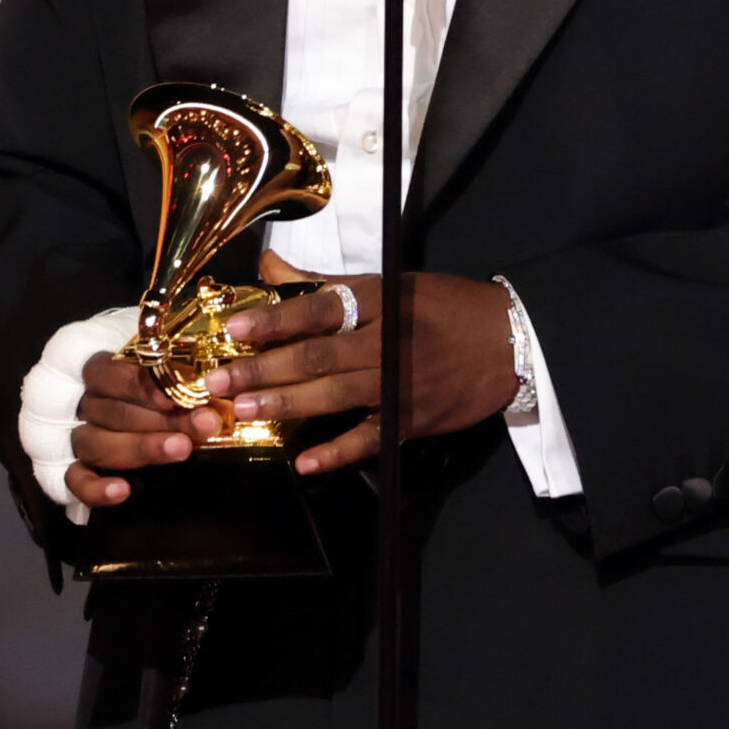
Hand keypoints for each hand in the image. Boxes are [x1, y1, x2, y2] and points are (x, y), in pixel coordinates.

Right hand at [64, 352, 227, 511]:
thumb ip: (176, 373)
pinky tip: (124, 491)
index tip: (178, 395)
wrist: (126, 414)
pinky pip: (75, 481)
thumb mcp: (161, 371)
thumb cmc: (150, 388)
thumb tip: (217, 377)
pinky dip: (96, 488)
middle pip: (115, 412)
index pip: (109, 373)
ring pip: (98, 444)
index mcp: (97, 372)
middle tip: (204, 424)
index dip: (142, 385)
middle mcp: (83, 404)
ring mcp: (77, 438)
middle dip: (163, 419)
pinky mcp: (72, 473)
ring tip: (182, 449)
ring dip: (142, 447)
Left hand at [203, 250, 519, 475]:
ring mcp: (401, 384)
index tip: (235, 327)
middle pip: (317, 354)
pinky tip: (304, 462)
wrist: (509, 342)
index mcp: (382, 300)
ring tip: (243, 409)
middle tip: (219, 380)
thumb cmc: (445, 307)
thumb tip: (270, 267)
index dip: (275, 317)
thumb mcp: (392, 283)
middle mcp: (388, 341)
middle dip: (264, 368)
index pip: (320, 308)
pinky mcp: (413, 420)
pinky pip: (369, 440)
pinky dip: (336, 452)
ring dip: (286, 404)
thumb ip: (327, 282)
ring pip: (335, 395)